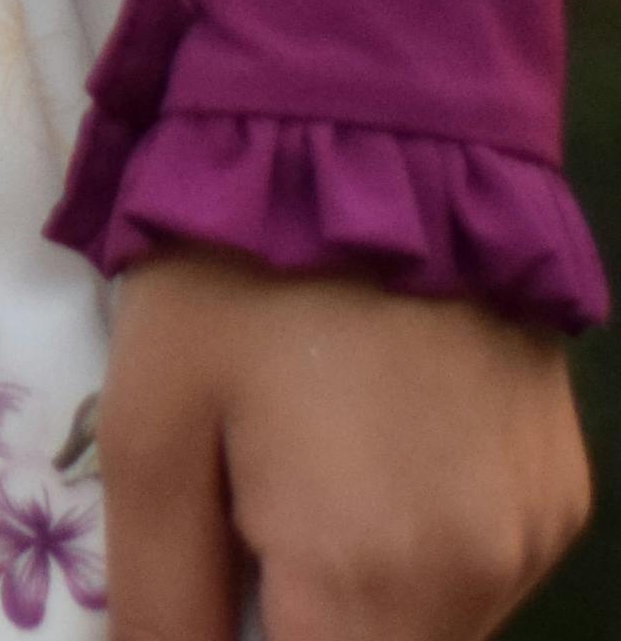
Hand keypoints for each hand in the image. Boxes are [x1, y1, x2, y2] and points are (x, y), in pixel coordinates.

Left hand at [102, 244, 589, 638]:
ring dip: (362, 594)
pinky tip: (373, 445)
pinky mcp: (561, 489)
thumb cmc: (238, 266)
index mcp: (372, 584)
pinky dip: (420, 547)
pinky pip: (480, 567)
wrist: (378, 123)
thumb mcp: (151, 425)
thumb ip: (162, 595)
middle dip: (302, 620)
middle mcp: (480, 582)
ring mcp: (535, 536)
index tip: (217, 592)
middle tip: (243, 522)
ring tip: (301, 466)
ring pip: (433, 629)